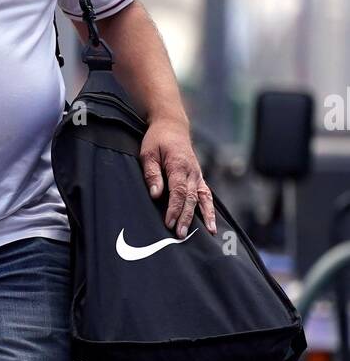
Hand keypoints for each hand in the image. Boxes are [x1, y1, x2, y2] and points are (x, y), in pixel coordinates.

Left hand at [140, 118, 215, 237]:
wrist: (172, 125)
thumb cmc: (157, 140)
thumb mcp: (148, 153)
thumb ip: (152, 174)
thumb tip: (156, 195)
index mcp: (179, 165)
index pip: (178, 191)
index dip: (175, 208)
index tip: (170, 223)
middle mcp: (192, 171)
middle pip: (191, 198)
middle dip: (187, 217)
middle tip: (181, 234)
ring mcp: (198, 175)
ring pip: (203, 198)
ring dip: (205, 216)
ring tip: (209, 233)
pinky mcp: (199, 178)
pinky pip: (207, 195)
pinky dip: (210, 210)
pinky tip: (212, 224)